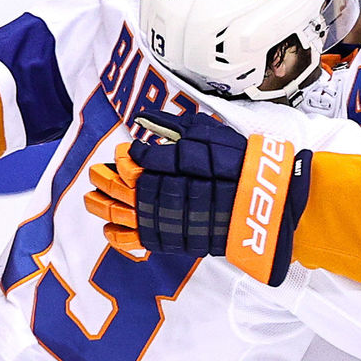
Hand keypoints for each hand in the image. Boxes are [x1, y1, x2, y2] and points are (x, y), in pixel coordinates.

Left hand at [84, 110, 311, 286]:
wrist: (269, 203)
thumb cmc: (242, 164)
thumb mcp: (211, 134)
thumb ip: (174, 126)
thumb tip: (141, 119)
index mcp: (184, 164)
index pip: (143, 161)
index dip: (129, 158)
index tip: (123, 153)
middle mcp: (177, 192)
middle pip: (130, 187)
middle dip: (109, 180)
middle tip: (96, 173)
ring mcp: (177, 219)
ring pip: (131, 214)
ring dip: (106, 206)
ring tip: (91, 199)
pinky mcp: (179, 240)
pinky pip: (143, 241)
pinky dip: (123, 237)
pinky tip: (110, 229)